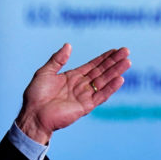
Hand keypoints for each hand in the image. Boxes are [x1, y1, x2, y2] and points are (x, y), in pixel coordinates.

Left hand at [15, 44, 130, 144]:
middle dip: (114, 62)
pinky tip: (120, 79)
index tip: (115, 50)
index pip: (92, 65)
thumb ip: (57, 59)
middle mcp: (81, 86)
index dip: (104, 58)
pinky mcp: (85, 106)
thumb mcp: (45, 72)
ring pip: (104, 82)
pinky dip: (110, 88)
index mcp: (72, 77)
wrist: (33, 114)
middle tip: (126, 51)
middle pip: (101, 71)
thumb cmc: (36, 94)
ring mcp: (84, 96)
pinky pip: (101, 96)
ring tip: (127, 62)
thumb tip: (68, 45)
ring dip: (116, 72)